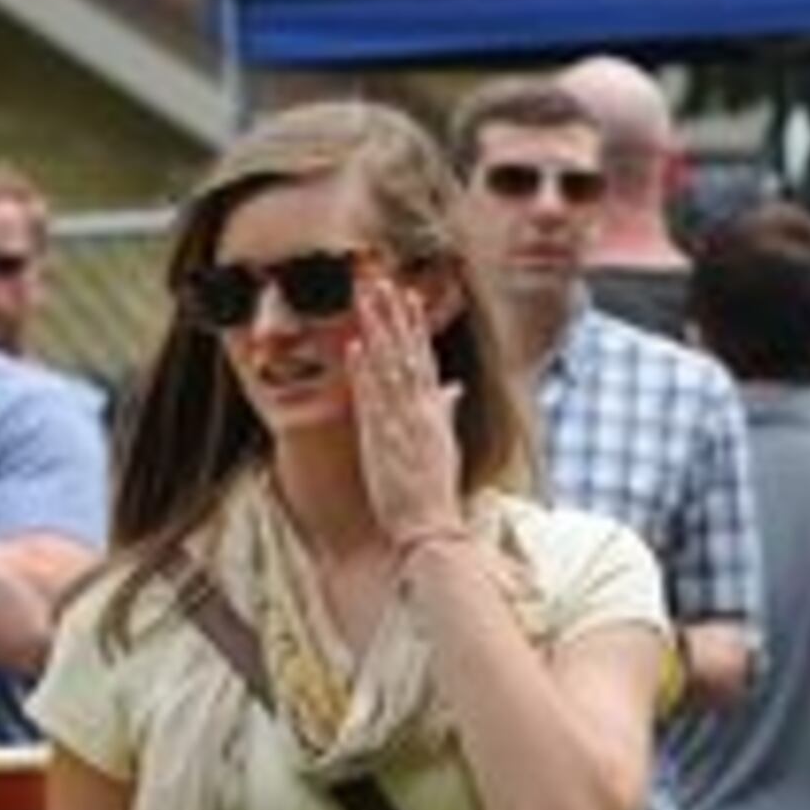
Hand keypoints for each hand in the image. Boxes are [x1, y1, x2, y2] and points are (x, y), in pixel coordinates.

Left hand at [349, 276, 466, 554]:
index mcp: (433, 411)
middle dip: (393, 316)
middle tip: (381, 282)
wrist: (431, 527)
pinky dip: (364, 373)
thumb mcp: (445, 443)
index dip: (415, 325)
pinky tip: (355, 348)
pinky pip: (372, 399)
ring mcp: (401, 422)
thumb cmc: (435, 491)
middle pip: (406, 353)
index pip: (424, 358)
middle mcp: (419, 410)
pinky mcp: (383, 439)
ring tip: (365, 301)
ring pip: (388, 367)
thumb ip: (447, 410)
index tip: (407, 295)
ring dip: (377, 331)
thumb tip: (455, 386)